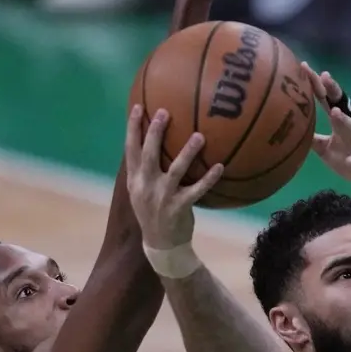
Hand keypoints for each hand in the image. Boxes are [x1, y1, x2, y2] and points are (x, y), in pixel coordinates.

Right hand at [124, 106, 223, 249]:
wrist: (161, 245)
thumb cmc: (154, 212)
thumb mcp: (142, 192)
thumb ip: (146, 170)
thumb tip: (155, 142)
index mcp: (135, 180)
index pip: (130, 149)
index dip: (132, 128)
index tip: (138, 106)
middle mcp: (145, 186)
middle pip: (149, 154)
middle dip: (155, 132)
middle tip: (164, 111)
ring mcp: (162, 198)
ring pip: (176, 170)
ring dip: (187, 152)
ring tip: (200, 136)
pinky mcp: (178, 208)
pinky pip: (197, 190)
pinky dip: (208, 178)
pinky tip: (220, 166)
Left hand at [300, 62, 350, 193]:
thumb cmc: (350, 159)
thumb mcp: (326, 150)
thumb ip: (312, 139)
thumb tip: (290, 130)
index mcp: (341, 121)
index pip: (326, 99)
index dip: (316, 84)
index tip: (303, 68)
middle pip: (342, 104)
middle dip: (332, 90)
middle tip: (321, 76)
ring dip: (345, 121)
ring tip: (335, 113)